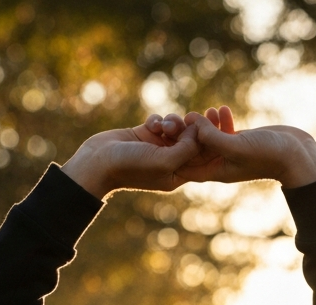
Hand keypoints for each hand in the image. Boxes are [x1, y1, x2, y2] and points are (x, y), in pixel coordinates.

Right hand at [61, 114, 201, 198]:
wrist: (98, 161)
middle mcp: (170, 162)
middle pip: (193, 142)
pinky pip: (163, 121)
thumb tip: (200, 133)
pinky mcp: (147, 135)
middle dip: (193, 129)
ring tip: (163, 126)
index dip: (212, 143)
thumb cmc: (131, 166)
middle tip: (192, 117)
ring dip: (174, 122)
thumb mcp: (164, 161)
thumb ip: (186, 149)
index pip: (203, 160)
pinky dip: (159, 120)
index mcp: (177, 175)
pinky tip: (151, 125)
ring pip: (178, 128)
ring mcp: (158, 148)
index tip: (216, 126)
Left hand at [179, 106, 315, 188]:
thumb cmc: (268, 154)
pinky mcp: (241, 141)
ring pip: (208, 139)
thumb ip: (213, 137)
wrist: (296, 155)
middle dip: (187, 134)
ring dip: (204, 125)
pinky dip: (220, 121)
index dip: (175, 150)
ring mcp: (231, 152)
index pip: (185, 165)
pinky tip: (222, 109)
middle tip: (183, 115)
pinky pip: (224, 132)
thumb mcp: (237, 146)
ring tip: (204, 111)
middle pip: (194, 150)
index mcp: (215, 171)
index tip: (172, 134)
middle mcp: (220, 164)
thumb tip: (192, 125)